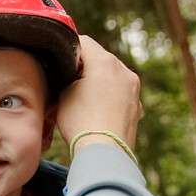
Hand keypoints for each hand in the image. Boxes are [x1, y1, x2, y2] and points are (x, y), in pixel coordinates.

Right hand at [55, 35, 142, 149]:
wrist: (104, 153)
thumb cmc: (80, 122)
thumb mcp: (62, 93)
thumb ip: (67, 76)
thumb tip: (69, 73)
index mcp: (105, 62)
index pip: (83, 42)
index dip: (67, 50)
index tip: (58, 62)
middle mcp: (124, 71)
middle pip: (100, 58)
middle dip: (85, 67)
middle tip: (68, 83)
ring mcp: (134, 90)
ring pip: (112, 76)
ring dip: (98, 82)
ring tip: (83, 100)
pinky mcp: (137, 107)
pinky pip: (120, 94)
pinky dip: (109, 98)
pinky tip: (98, 112)